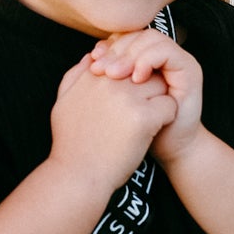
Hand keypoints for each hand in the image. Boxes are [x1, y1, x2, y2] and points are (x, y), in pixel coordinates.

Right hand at [48, 52, 176, 193]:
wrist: (78, 176)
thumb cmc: (71, 144)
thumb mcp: (63, 102)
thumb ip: (76, 75)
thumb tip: (92, 57)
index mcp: (92, 75)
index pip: (123, 58)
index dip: (131, 76)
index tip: (130, 96)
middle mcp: (109, 81)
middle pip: (144, 68)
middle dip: (148, 85)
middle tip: (145, 107)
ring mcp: (127, 98)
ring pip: (160, 85)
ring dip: (159, 100)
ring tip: (150, 120)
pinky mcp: (143, 117)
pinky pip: (169, 105)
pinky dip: (167, 118)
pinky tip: (155, 130)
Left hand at [89, 28, 203, 163]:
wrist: (169, 150)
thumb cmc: (136, 131)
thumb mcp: (112, 103)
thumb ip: (101, 81)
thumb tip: (87, 57)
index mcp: (143, 60)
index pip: (124, 37)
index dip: (109, 45)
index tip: (93, 62)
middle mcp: (161, 57)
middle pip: (136, 34)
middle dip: (116, 50)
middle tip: (101, 69)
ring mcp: (177, 61)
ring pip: (151, 38)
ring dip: (131, 54)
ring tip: (116, 75)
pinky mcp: (190, 70)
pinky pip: (167, 51)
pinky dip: (149, 60)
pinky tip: (137, 79)